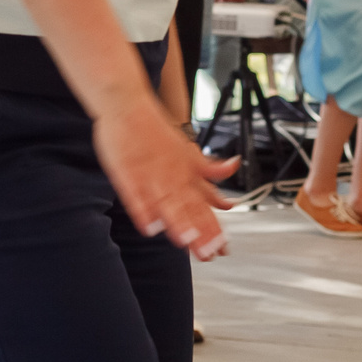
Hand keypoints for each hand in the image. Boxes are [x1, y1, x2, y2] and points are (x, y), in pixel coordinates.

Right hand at [92, 100, 236, 261]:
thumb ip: (210, 168)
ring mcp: (149, 176)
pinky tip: (147, 227)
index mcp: (187, 173)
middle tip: (208, 255)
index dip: (213, 228)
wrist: (129, 106)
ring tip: (184, 242)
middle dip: (199, 233)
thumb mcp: (190, 149)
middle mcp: (172, 177)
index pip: (204, 206)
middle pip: (188, 209)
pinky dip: (142, 211)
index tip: (223, 249)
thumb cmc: (156, 131)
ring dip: (176, 222)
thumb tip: (234, 170)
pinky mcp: (127, 174)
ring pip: (165, 203)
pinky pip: (135, 196)